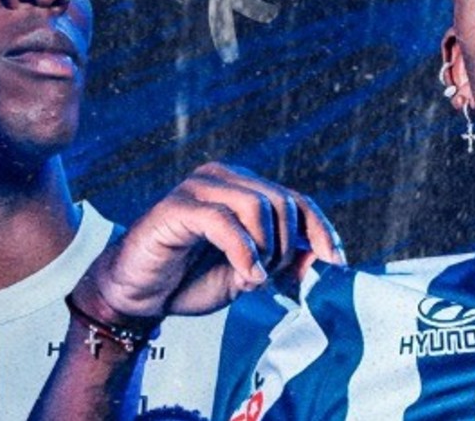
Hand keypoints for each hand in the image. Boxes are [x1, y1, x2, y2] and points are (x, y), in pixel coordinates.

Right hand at [72, 162, 344, 325]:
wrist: (138, 295)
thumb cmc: (189, 279)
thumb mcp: (248, 275)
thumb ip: (281, 261)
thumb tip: (318, 255)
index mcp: (242, 188)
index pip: (296, 200)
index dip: (321, 229)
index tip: (336, 262)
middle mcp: (222, 178)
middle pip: (282, 202)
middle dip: (285, 247)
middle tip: (268, 279)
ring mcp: (197, 188)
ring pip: (257, 206)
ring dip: (265, 250)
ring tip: (252, 278)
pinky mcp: (176, 207)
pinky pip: (224, 222)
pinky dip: (243, 253)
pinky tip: (245, 276)